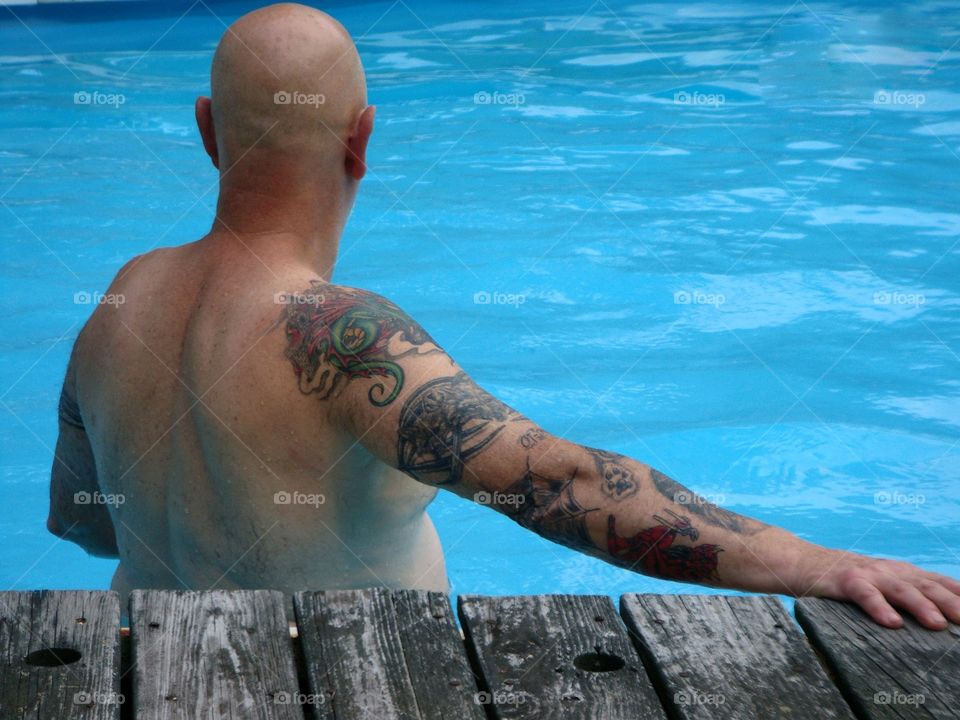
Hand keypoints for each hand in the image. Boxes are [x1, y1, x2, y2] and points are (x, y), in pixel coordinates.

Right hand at [803, 550, 959, 629]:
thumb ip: (909, 596)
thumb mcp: (883, 585)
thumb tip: (943, 622)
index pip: (942, 583)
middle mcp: (892, 571)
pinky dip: (879, 607)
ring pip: (901, 589)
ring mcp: (869, 574)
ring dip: (921, 605)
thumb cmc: (848, 581)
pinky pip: (865, 594)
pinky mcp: (845, 580)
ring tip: (938, 623)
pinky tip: (891, 622)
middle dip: (953, 603)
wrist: (803, 562)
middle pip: (929, 586)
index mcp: (905, 573)